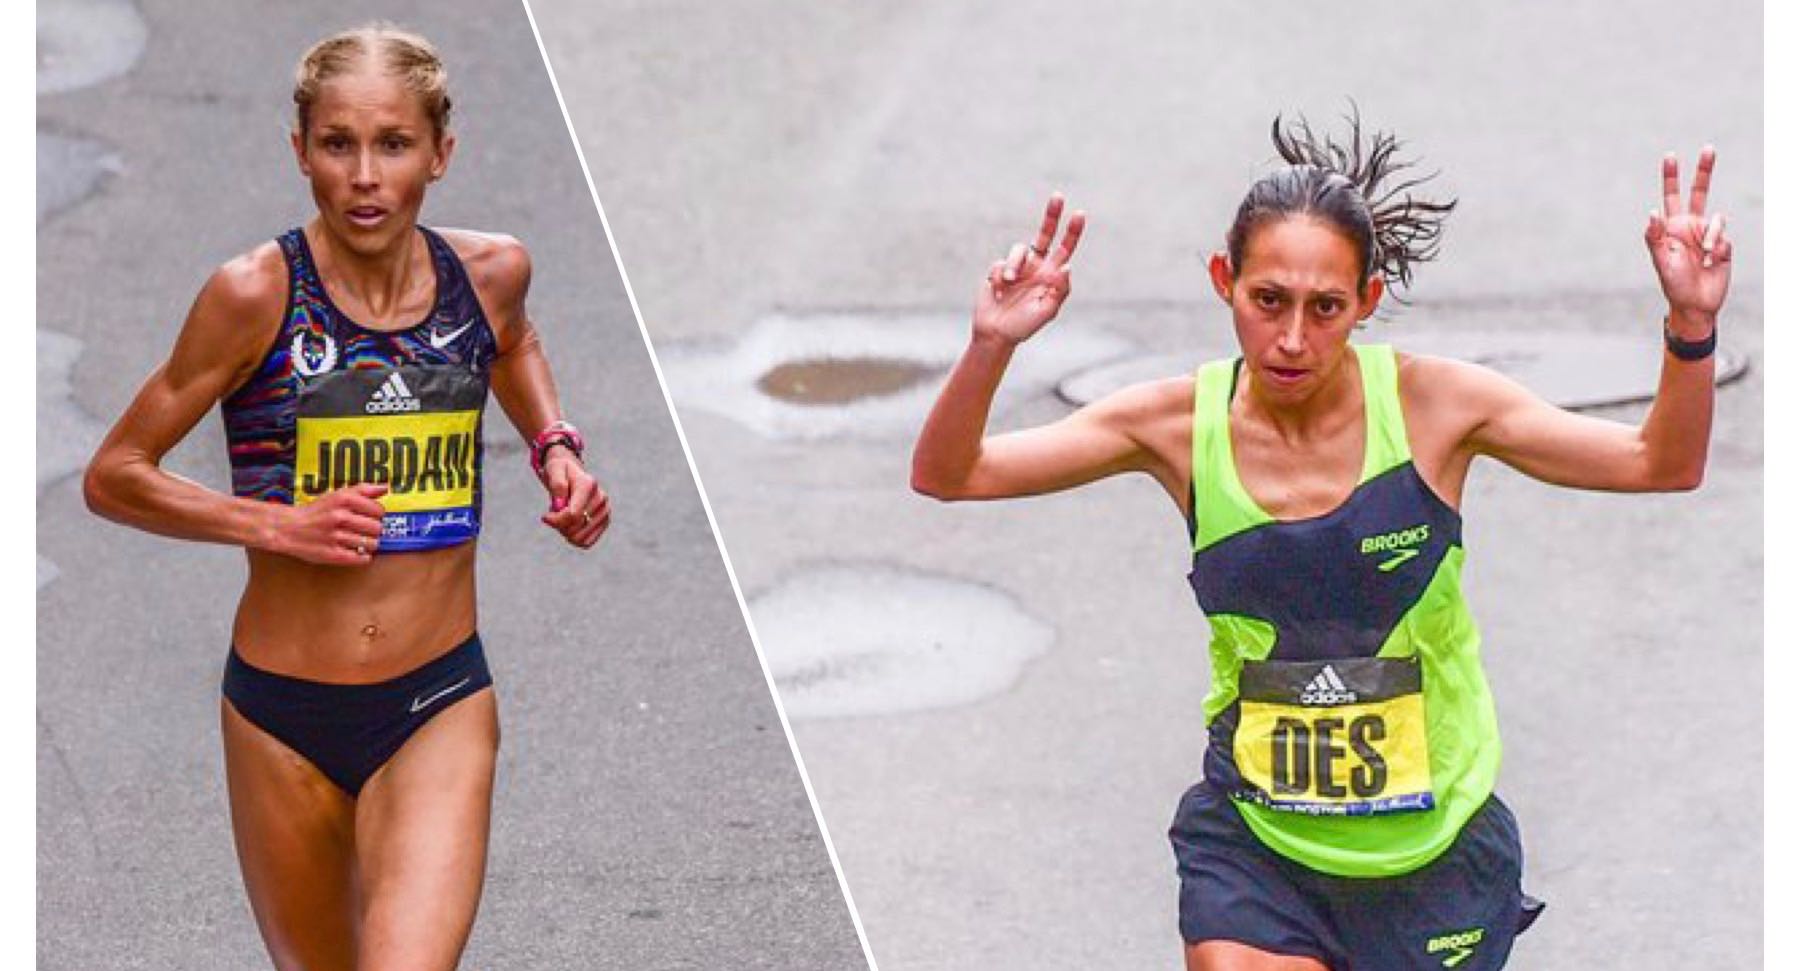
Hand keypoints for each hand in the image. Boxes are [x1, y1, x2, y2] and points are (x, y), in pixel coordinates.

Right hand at [268, 483, 386, 565]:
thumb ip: (362, 490)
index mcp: (343, 500)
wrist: (287, 528)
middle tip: (365, 530)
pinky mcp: (331, 554)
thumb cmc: (316, 512)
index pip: (379, 510)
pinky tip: (357, 552)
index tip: (371, 516)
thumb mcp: (336, 495)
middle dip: (374, 530)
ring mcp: (335, 536)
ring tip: (359, 541)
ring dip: (368, 544)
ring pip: (371, 544)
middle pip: (377, 528)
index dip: (377, 515)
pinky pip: (361, 558)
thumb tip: (384, 488)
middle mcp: (339, 517)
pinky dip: (363, 557)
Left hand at [539, 447, 609, 548]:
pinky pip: (587, 542)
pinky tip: (570, 527)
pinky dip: (574, 538)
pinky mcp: (605, 522)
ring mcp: (605, 511)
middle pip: (575, 526)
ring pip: (580, 537)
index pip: (573, 514)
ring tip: (563, 519)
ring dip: (566, 532)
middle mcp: (601, 498)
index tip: (545, 516)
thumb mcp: (554, 470)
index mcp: (588, 484)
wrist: (571, 474)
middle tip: (554, 515)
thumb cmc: (560, 472)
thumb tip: (560, 505)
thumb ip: (557, 485)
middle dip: (559, 524)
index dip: (556, 520)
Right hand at [973, 192, 1086, 345]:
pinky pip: (1000, 264)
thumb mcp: (1047, 311)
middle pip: (1045, 234)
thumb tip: (1067, 266)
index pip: (1064, 249)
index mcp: (1051, 275)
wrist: (995, 333)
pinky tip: (998, 292)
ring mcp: (1017, 267)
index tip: (1079, 214)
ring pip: (1019, 249)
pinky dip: (999, 276)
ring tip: (1008, 282)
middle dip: (1052, 215)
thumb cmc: (1024, 326)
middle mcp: (1036, 267)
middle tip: (1058, 196)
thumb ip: (1059, 290)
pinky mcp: (998, 270)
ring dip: (1014, 264)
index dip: (1072, 232)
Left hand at [1646, 146, 1731, 332]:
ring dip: (1710, 237)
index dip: (1671, 177)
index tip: (1670, 156)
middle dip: (1704, 170)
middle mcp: (1690, 226)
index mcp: (1672, 226)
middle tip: (1708, 148)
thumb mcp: (1660, 260)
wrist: (1695, 304)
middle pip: (1699, 192)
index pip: (1671, 197)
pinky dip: (1717, 250)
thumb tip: (1652, 212)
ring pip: (1716, 219)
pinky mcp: (1724, 245)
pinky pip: (1723, 238)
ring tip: (1706, 255)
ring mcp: (1708, 234)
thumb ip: (1654, 236)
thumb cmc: (1673, 282)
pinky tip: (1711, 263)